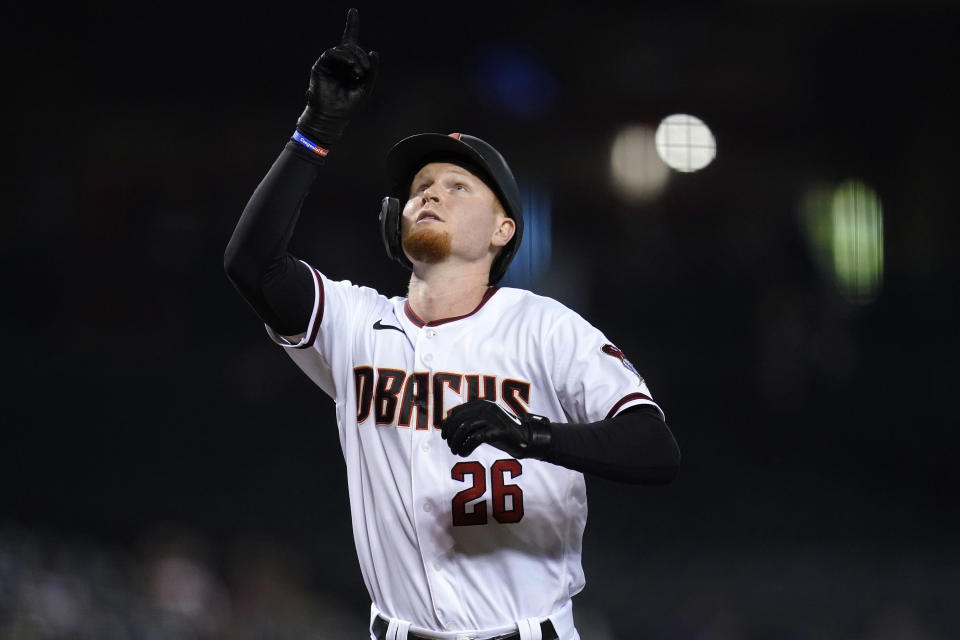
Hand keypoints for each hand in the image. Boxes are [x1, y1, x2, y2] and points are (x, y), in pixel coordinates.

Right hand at [296, 7, 379, 143]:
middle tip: (364, 71)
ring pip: (343, 49)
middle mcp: (339, 61)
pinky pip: (332, 54)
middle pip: (352, 46)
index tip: (353, 11)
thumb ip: (371, 70)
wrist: (332, 117)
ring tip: (358, 72)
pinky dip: (344, 58)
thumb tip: (374, 51)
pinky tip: (352, 67)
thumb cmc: (349, 105)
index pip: (350, 41)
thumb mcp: (366, 87)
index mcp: (350, 65)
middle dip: (361, 56)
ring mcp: (329, 63)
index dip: (351, 25)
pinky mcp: (320, 66)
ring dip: (354, 58)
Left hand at [440, 400, 551, 458]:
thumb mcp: (484, 422)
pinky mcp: (498, 431)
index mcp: (481, 403)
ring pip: (464, 429)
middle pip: (459, 420)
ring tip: (456, 451)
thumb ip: (469, 420)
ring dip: (456, 442)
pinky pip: (474, 439)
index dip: (447, 425)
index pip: (456, 412)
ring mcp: (492, 418)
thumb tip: (446, 425)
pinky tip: (464, 453)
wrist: (524, 438)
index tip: (445, 436)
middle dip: (451, 435)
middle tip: (451, 446)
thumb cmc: (501, 432)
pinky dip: (466, 447)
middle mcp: (486, 408)